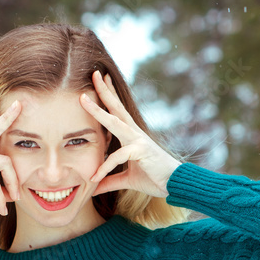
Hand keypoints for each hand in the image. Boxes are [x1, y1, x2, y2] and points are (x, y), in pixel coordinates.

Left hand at [80, 70, 180, 197]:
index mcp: (131, 135)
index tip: (101, 79)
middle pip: (116, 107)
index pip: (118, 111)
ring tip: (82, 99)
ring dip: (97, 110)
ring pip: (114, 122)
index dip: (109, 95)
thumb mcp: (128, 180)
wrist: (176, 184)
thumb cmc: (155, 178)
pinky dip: (105, 167)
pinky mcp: (141, 151)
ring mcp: (138, 140)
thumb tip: (94, 187)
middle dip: (104, 90)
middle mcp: (134, 133)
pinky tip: (94, 176)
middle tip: (94, 72)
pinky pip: (119, 156)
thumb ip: (110, 181)